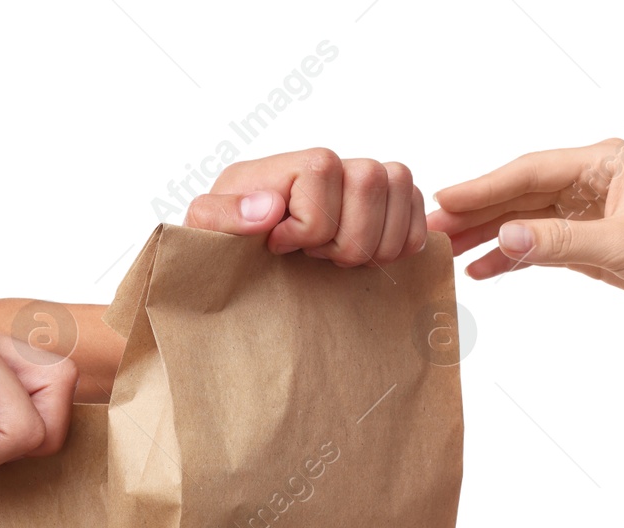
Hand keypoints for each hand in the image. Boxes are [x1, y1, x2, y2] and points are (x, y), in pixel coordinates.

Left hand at [183, 148, 427, 266]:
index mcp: (288, 165)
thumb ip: (222, 216)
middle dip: (348, 236)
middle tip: (316, 257)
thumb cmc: (224, 246)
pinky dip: (402, 243)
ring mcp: (361, 183)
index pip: (323, 171)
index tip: (279, 247)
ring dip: (376, 241)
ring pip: (402, 187)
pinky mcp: (387, 208)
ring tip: (338, 257)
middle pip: (372, 178)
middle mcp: (330, 165)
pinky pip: (419, 211)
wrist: (240, 267)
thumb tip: (269, 208)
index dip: (308, 224)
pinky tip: (368, 258)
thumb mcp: (204, 231)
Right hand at [428, 139, 623, 318]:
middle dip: (475, 213)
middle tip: (428, 231)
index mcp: (602, 163)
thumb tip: (503, 238)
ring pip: (523, 221)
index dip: (483, 187)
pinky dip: (510, 259)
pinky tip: (481, 271)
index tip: (442, 200)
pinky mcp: (590, 245)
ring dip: (486, 237)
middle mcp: (590, 182)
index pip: (528, 173)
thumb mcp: (623, 244)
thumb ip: (560, 242)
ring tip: (443, 254)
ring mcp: (588, 213)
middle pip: (518, 194)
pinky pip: (538, 247)